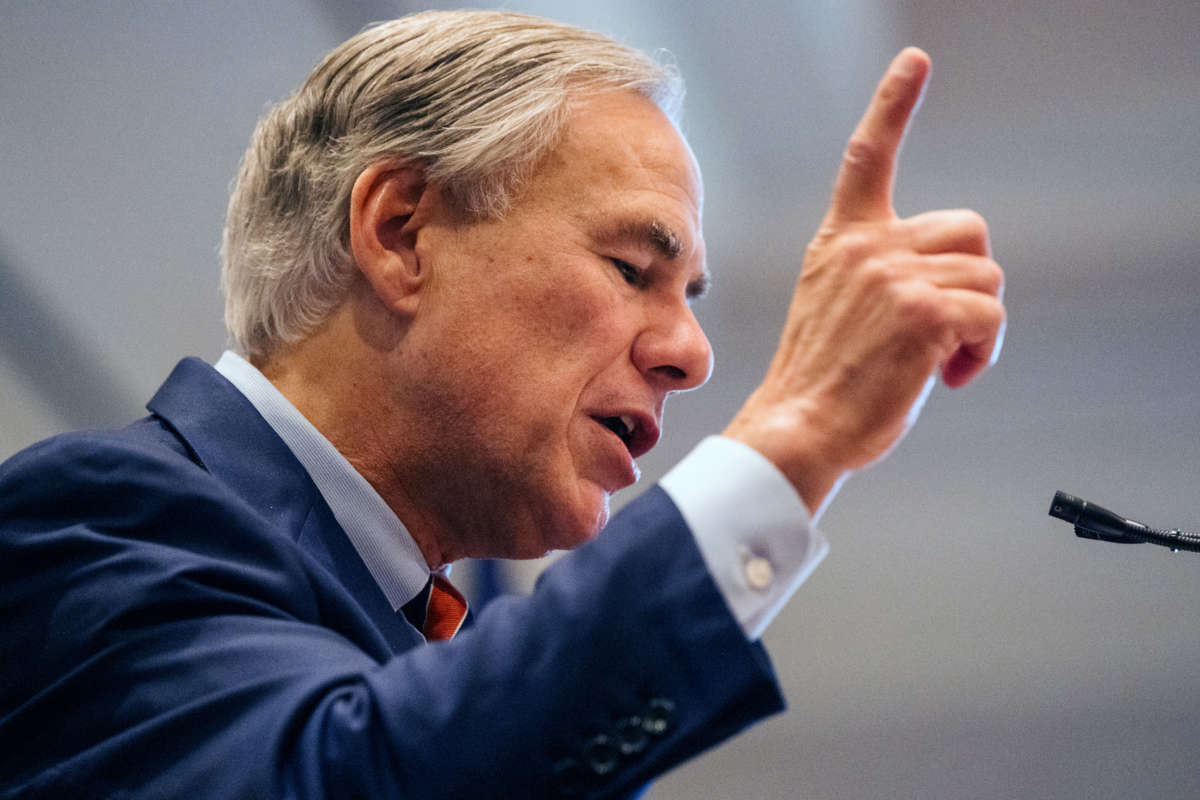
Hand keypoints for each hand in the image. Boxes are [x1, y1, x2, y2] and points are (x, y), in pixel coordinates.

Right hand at [724, 48, 1005, 515]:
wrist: (799, 429)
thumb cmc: (821, 382)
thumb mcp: (834, 307)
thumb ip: (879, 273)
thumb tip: (949, 279)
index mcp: (841, 242)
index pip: (868, 157)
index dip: (894, 104)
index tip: (915, 61)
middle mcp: (866, 247)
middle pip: (969, 233)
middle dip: (969, 282)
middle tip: (939, 332)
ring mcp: (893, 275)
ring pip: (986, 278)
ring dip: (976, 327)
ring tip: (934, 362)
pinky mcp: (923, 311)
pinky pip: (990, 315)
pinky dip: (981, 353)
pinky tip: (945, 377)